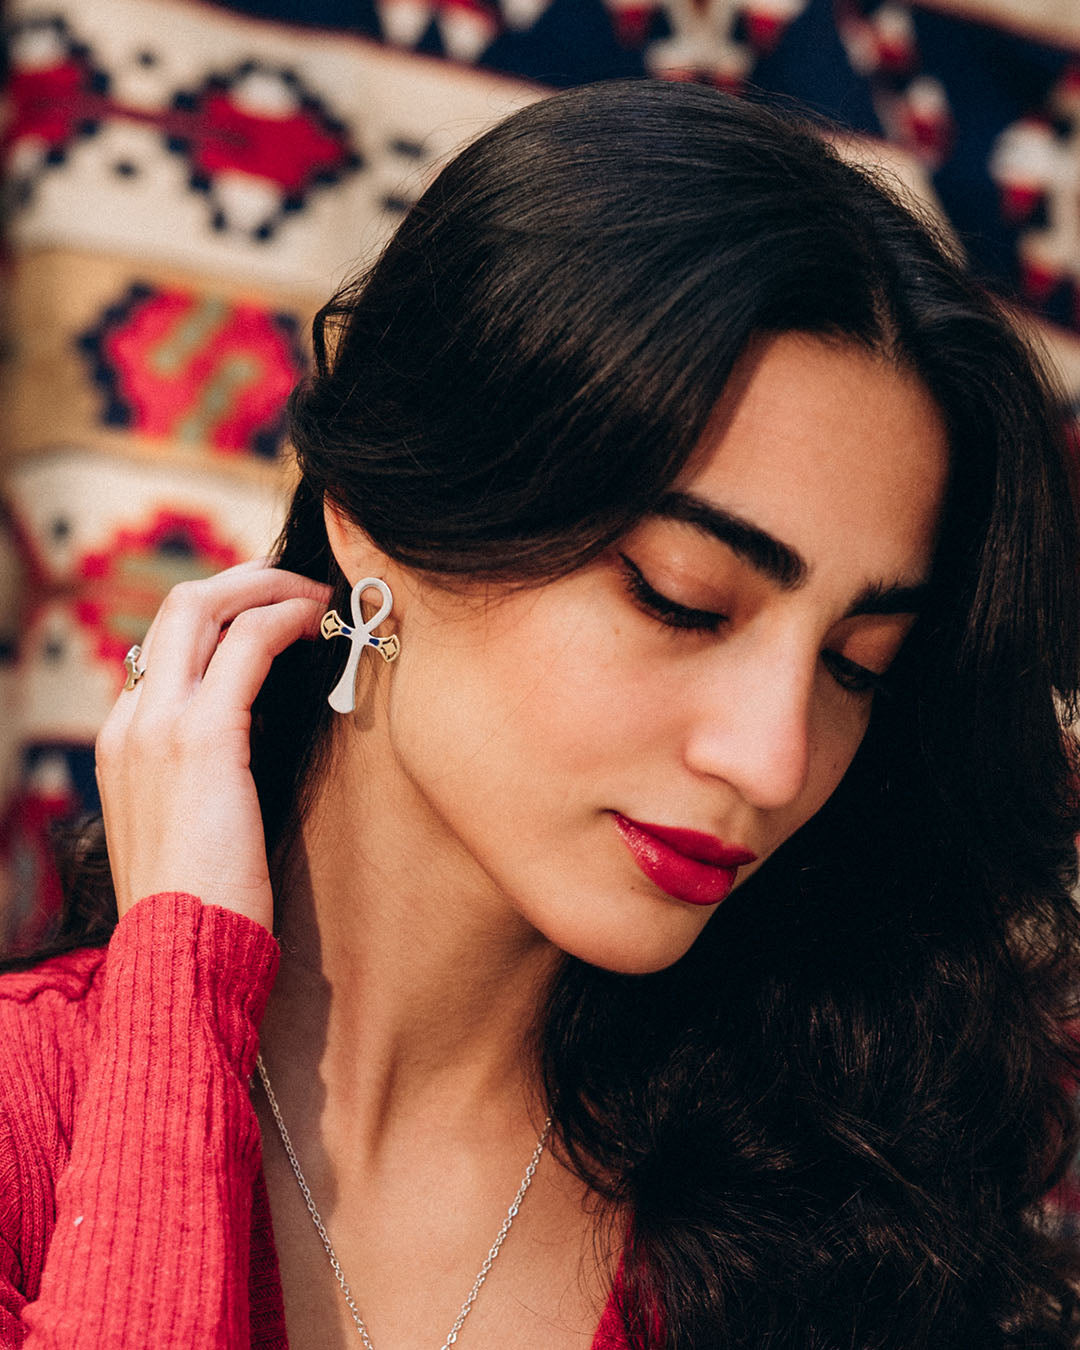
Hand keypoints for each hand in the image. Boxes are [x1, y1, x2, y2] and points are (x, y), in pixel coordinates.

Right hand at [95, 559, 330, 930]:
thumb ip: (208, 778)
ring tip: (319, 597)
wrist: (179, 959)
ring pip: (203, 607)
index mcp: (123, 742)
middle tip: (299, 584)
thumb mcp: (193, 828)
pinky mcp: (202, 740)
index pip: (169, 648)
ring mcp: (157, 726)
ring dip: (269, 587)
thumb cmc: (201, 908)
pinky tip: (319, 623)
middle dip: (245, 580)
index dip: (226, 619)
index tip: (275, 617)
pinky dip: (284, 618)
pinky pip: (246, 645)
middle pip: (179, 608)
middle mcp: (130, 722)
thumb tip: (251, 754)